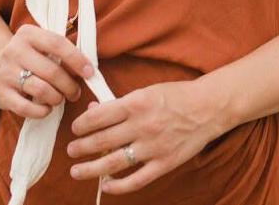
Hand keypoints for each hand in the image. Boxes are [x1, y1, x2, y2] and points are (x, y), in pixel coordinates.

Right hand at [0, 23, 96, 119]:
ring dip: (57, 98)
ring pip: (41, 90)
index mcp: (28, 34)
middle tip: (76, 92)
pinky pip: (26, 108)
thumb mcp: (41, 44)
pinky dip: (42, 111)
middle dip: (69, 85)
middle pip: (52, 71)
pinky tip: (47, 108)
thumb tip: (87, 70)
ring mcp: (6, 73)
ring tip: (61, 98)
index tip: (90, 72)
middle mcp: (14, 51)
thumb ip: (61, 52)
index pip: (57, 44)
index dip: (77, 59)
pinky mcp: (0, 94)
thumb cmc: (29, 55)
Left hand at [66, 80, 223, 194]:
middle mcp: (142, 126)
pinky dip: (118, 186)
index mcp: (136, 103)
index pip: (99, 117)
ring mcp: (153, 147)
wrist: (207, 107)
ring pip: (113, 163)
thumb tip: (94, 111)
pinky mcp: (164, 164)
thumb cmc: (175, 95)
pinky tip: (106, 185)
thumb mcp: (146, 91)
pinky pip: (136, 180)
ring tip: (76, 170)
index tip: (75, 128)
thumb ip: (120, 103)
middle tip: (71, 150)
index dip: (82, 124)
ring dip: (90, 169)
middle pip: (102, 141)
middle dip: (81, 147)